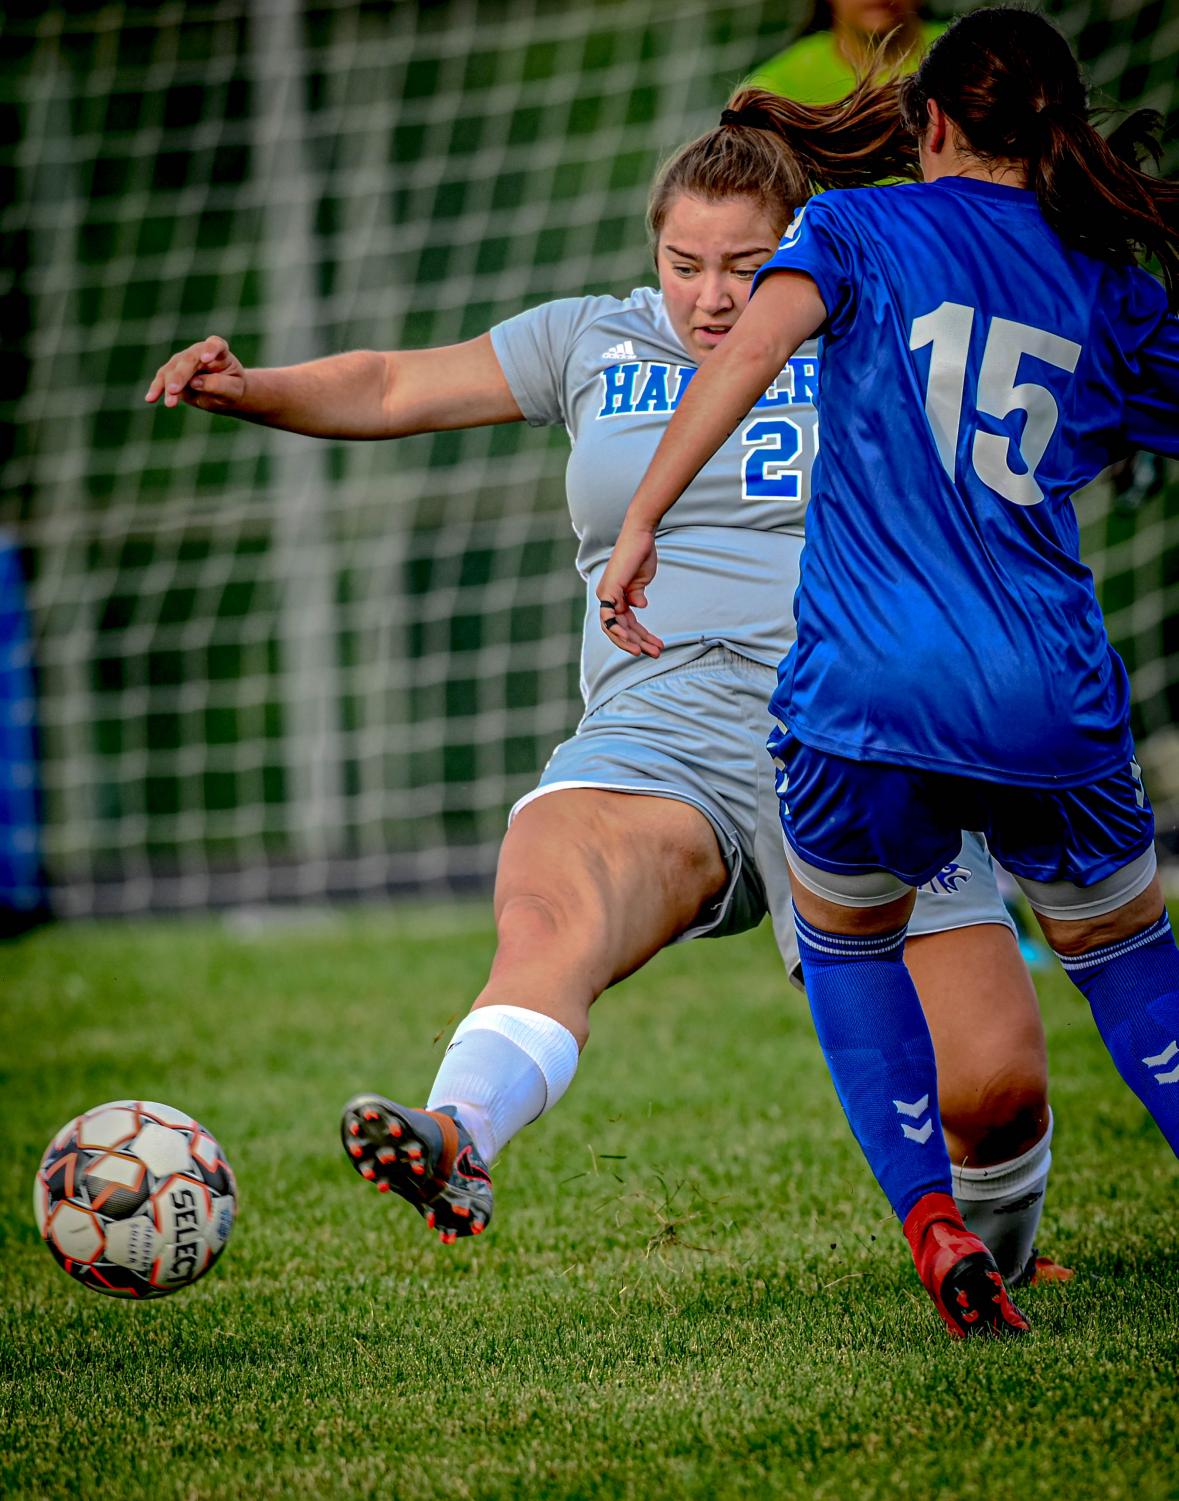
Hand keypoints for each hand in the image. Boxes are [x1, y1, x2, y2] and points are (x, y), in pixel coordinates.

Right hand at [145, 336, 246, 411]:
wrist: (225, 393)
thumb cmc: (232, 389)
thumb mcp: (232, 390)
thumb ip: (217, 384)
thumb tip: (195, 382)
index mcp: (219, 351)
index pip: (215, 345)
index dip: (210, 350)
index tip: (206, 358)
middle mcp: (199, 352)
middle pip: (188, 359)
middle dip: (180, 375)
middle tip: (175, 390)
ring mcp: (184, 360)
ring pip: (172, 369)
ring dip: (168, 386)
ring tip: (170, 403)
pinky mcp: (173, 372)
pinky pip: (162, 379)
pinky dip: (156, 388)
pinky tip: (150, 398)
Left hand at [596, 522, 664, 657]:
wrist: (641, 535)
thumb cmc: (641, 554)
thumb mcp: (641, 581)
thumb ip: (638, 595)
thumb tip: (640, 606)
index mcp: (615, 597)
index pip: (626, 624)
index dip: (641, 637)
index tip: (657, 646)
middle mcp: (608, 597)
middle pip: (619, 630)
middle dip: (638, 643)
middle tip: (656, 654)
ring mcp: (606, 594)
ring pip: (614, 627)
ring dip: (631, 641)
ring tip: (648, 651)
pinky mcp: (609, 589)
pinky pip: (609, 616)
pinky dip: (618, 629)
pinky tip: (631, 639)